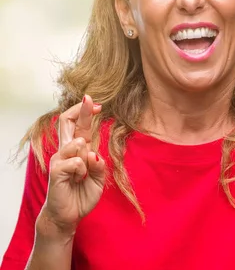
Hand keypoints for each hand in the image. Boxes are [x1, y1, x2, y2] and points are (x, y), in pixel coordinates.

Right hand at [41, 95, 105, 236]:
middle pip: (67, 122)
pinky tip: (77, 181)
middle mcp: (66, 150)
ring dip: (87, 158)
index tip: (98, 105)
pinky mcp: (56, 170)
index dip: (86, 112)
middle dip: (80, 110)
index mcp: (77, 149)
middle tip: (90, 100)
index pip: (79, 125)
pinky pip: (77, 162)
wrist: (69, 214)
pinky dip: (83, 171)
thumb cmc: (82, 194)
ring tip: (83, 175)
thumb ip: (99, 165)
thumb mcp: (98, 179)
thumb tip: (94, 154)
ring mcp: (59, 159)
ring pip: (77, 143)